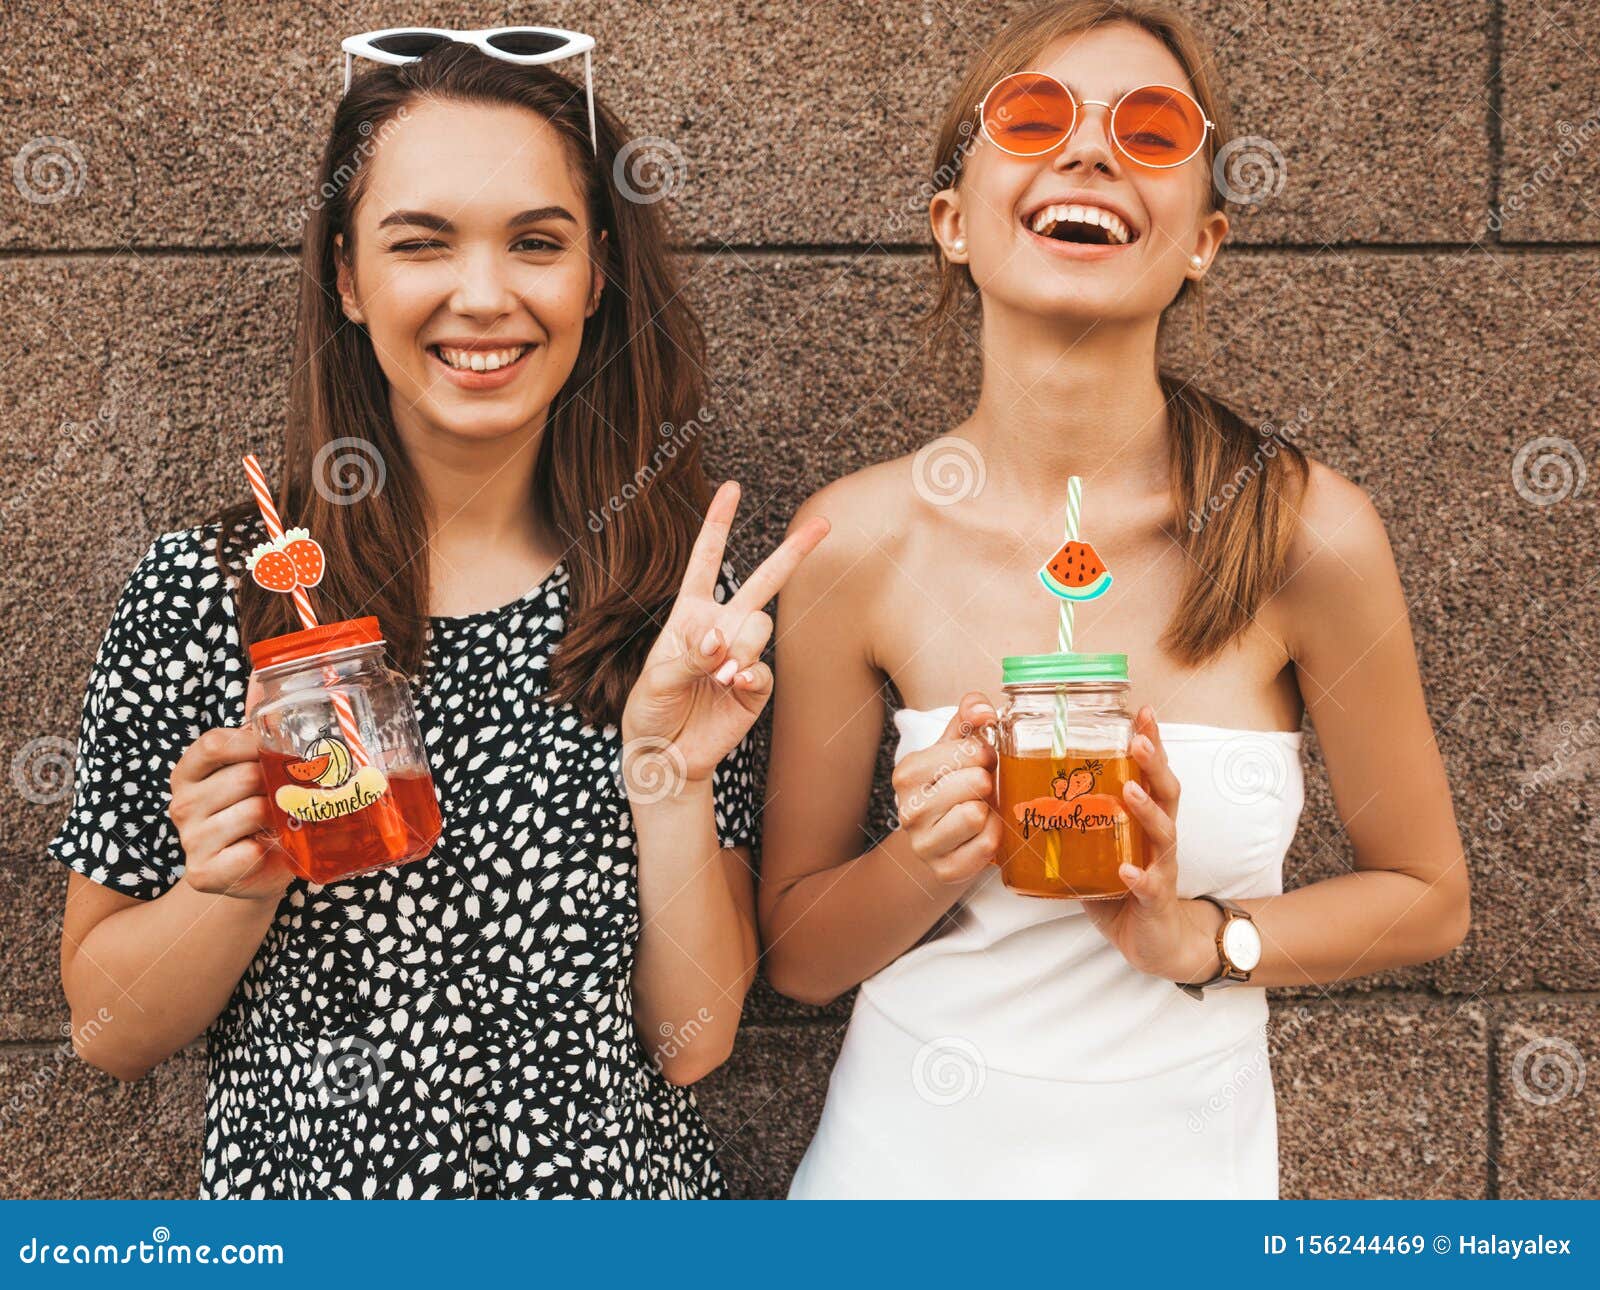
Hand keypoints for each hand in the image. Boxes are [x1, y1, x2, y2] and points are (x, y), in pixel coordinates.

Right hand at [169, 727, 293, 901]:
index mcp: (188, 772)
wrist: (252, 872)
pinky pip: (250, 852)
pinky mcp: (204, 873)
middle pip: (243, 777)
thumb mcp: (252, 770)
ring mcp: (190, 841)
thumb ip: (256, 731)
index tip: (277, 748)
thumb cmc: (256, 813)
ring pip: (253, 811)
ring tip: (280, 822)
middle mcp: (182, 804)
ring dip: (278, 817)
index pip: (214, 744)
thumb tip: (265, 679)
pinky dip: (270, 851)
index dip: (252, 742)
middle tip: (289, 794)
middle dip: (277, 783)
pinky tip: (267, 850)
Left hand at [620, 481, 829, 791]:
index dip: (718, 524)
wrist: (666, 755)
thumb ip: (688, 656)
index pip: (706, 561)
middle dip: (793, 553)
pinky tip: (733, 686)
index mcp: (690, 613)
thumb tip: (721, 644)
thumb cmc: (651, 709)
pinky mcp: (756, 688)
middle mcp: (721, 627)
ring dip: (739, 648)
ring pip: (760, 628)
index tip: (732, 488)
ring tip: (717, 675)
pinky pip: (763, 670)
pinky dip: (748, 676)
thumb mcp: (656, 678)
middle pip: (762, 582)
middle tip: (824, 525)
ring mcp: (742, 656)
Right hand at [891, 691, 1002, 883]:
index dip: (985, 754)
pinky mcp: (945, 871)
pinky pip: (987, 846)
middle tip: (981, 788)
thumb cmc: (951, 787)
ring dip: (990, 811)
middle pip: (976, 782)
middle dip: (988, 782)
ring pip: (977, 815)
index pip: (969, 751)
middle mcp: (908, 810)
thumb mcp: (954, 748)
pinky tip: (981, 834)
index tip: (978, 762)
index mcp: (908, 773)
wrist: (940, 841)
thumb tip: (983, 709)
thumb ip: (969, 718)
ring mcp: (924, 844)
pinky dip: (993, 837)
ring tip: (980, 810)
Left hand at [1080, 707, 1223, 982]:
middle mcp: (1159, 838)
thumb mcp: (1099, 849)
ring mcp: (1161, 867)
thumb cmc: (1124, 889)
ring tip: (1129, 789)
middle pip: (1166, 791)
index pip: (1152, 773)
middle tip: (1138, 738)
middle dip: (1153, 762)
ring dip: (1146, 809)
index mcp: (1146, 819)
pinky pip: (1150, 886)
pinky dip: (1139, 878)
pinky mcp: (1155, 900)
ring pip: (1162, 832)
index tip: (1143, 711)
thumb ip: (1073, 824)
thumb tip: (1024, 799)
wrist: (1155, 942)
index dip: (1151, 742)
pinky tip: (1127, 872)